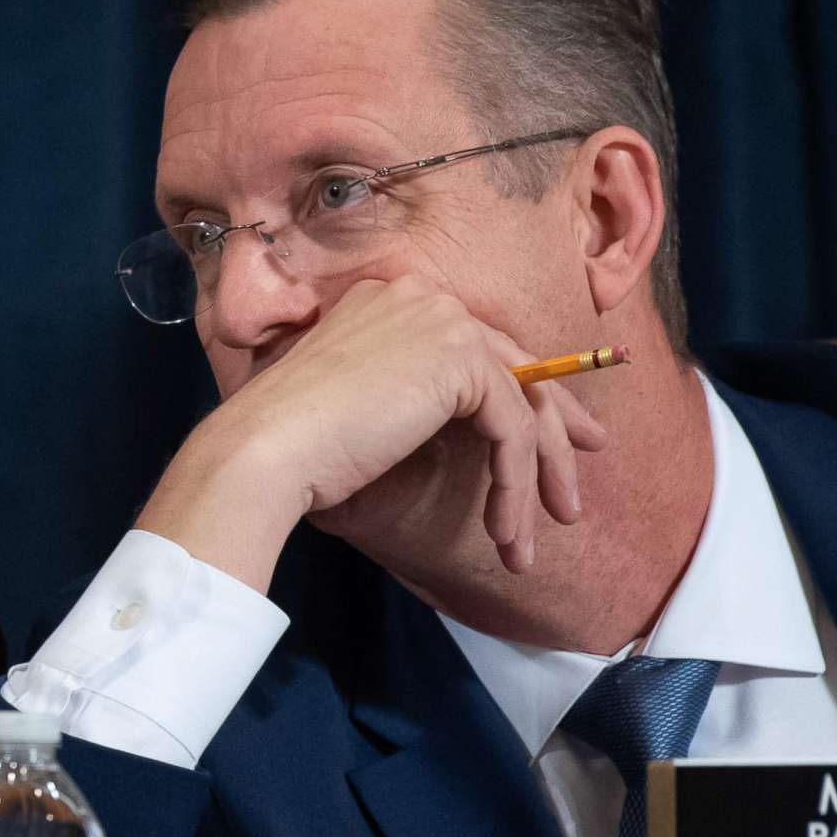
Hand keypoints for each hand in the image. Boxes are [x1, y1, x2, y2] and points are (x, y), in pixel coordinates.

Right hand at [138, 275, 605, 588]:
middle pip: (514, 365)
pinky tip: (505, 527)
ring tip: (532, 538)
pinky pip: (512, 426)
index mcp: (394, 302)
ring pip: (521, 402)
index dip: (525, 393)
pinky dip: (514, 482)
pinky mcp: (459, 358)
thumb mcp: (367, 413)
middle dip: (556, 431)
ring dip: (535, 476)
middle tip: (570, 491)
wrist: (267, 449)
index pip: (479, 346)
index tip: (558, 441)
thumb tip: (481, 427)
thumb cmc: (297, 447)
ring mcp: (442, 321)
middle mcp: (422, 297)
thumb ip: (417, 401)